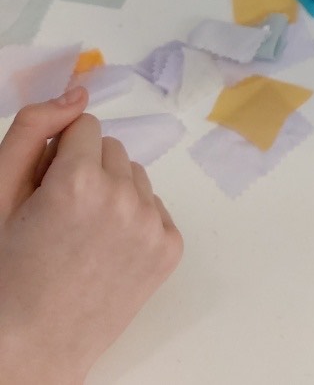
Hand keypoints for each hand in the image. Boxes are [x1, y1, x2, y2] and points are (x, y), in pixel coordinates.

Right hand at [0, 89, 182, 384]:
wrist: (30, 349)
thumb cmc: (8, 271)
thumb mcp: (0, 193)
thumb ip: (32, 129)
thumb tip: (77, 91)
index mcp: (78, 181)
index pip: (83, 125)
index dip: (58, 154)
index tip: (44, 191)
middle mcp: (124, 198)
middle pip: (112, 148)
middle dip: (87, 169)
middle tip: (59, 218)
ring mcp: (152, 225)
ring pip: (135, 175)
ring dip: (112, 191)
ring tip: (81, 236)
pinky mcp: (170, 248)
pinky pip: (154, 206)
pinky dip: (133, 219)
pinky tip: (105, 251)